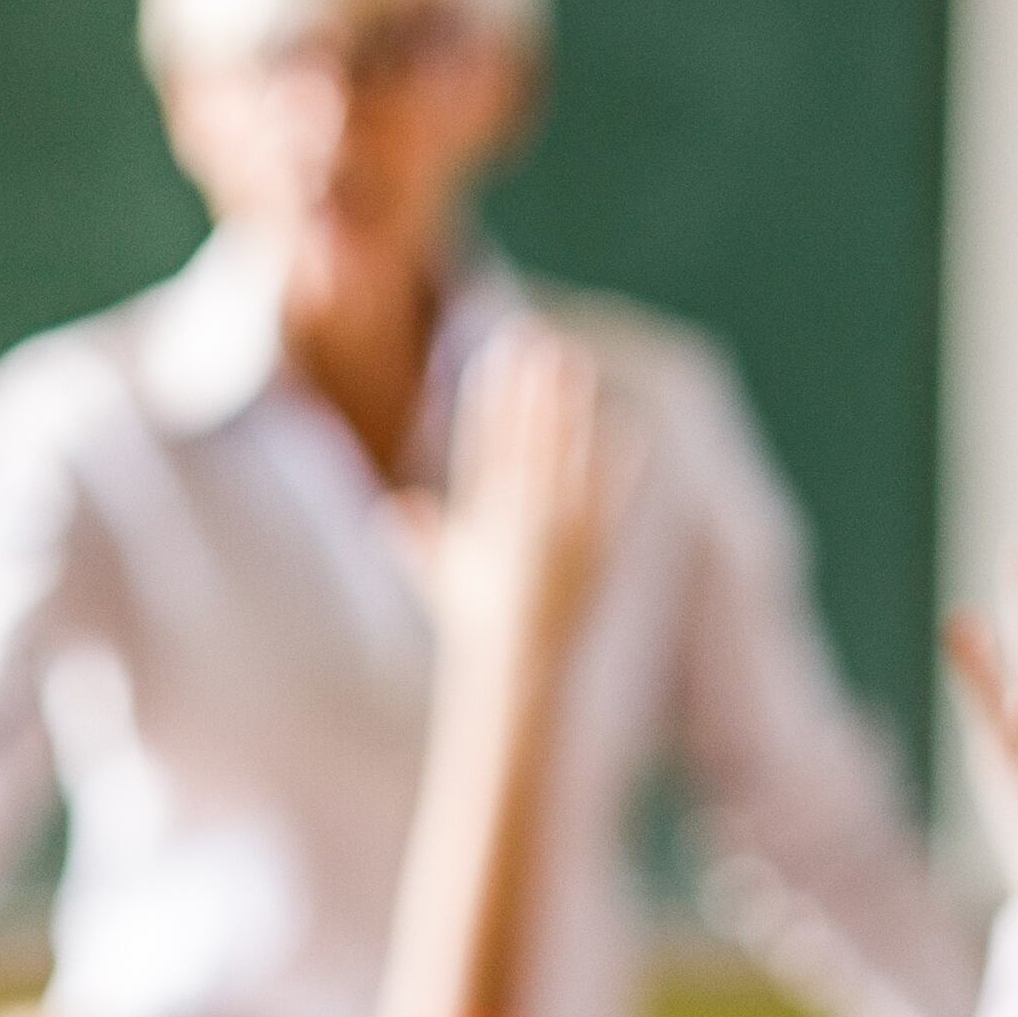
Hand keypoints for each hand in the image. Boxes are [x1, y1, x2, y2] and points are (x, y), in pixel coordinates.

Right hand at [431, 321, 615, 697]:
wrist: (517, 674)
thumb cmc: (479, 631)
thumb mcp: (445, 581)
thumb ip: (421, 541)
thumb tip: (391, 511)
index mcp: (478, 520)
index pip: (481, 446)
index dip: (490, 399)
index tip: (494, 360)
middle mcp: (513, 523)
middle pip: (522, 439)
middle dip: (529, 390)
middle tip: (538, 342)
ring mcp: (555, 535)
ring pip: (563, 456)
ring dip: (569, 408)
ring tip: (576, 365)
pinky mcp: (592, 550)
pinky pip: (608, 493)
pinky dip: (618, 461)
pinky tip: (626, 428)